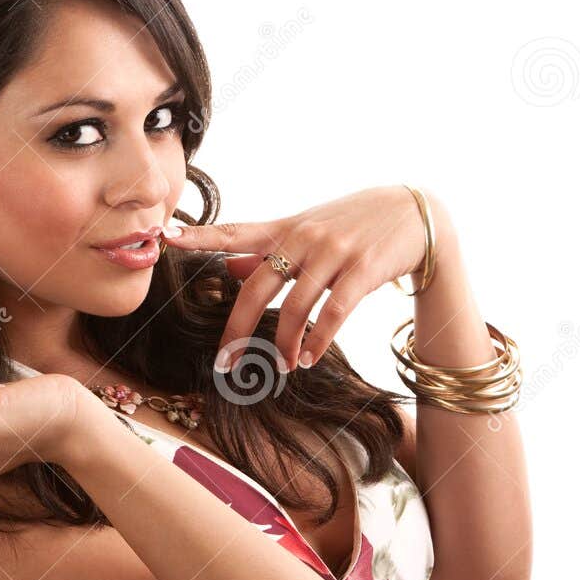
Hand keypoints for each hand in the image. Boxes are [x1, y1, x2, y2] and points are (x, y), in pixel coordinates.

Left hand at [163, 184, 451, 369]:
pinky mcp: (364, 269)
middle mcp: (303, 237)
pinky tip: (309, 358)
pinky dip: (318, 340)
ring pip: (296, 306)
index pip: (232, 232)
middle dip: (237, 328)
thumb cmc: (352, 224)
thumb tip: (229, 268)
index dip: (198, 236)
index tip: (164, 239)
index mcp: (284, 228)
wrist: (416, 212)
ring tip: (282, 366)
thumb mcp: (307, 229)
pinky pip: (334, 312)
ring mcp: (334, 252)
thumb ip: (267, 250)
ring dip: (284, 343)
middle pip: (257, 287)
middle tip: (223, 362)